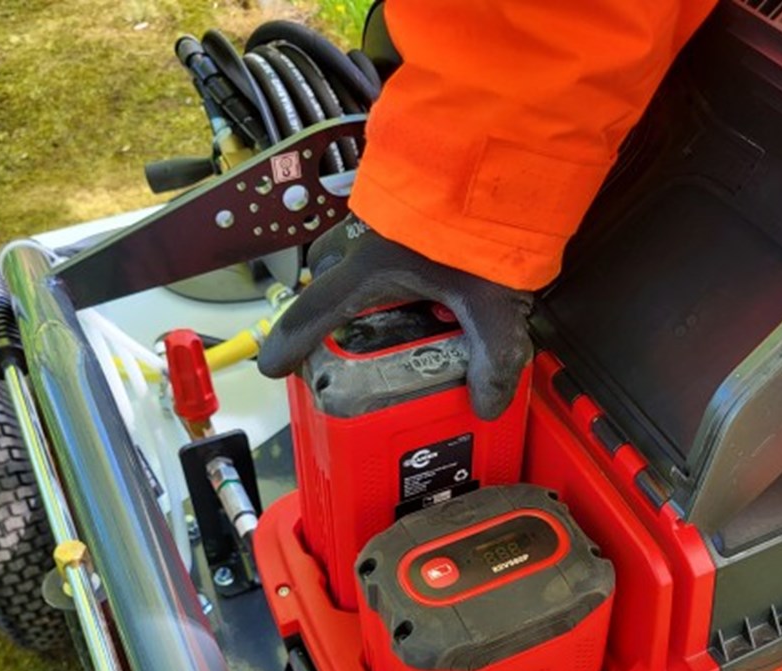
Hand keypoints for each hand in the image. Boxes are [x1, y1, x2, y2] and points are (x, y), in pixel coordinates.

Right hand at [257, 214, 533, 419]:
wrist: (509, 152)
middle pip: (327, 272)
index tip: (272, 366)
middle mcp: (368, 239)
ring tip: (402, 305)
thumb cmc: (487, 223)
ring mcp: (388, 215)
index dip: (291, 342)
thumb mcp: (493, 302)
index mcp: (371, 268)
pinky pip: (389, 233)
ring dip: (366, 278)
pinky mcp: (415, 201)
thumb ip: (493, 357)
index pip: (316, 311)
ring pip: (355, 248)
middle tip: (350, 330)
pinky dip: (400, 256)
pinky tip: (437, 270)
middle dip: (330, 303)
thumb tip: (487, 407)